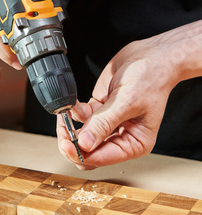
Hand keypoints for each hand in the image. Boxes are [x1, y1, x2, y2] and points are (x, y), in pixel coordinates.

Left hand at [57, 36, 181, 168]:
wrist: (151, 56)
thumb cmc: (151, 78)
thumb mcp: (128, 101)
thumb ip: (104, 122)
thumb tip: (86, 143)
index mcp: (135, 143)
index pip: (104, 158)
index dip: (83, 154)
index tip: (68, 144)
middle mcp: (121, 136)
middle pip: (90, 152)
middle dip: (73, 143)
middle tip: (63, 130)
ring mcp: (108, 123)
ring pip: (82, 137)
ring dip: (70, 128)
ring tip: (65, 115)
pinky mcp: (99, 110)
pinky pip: (81, 119)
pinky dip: (73, 114)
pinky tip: (72, 105)